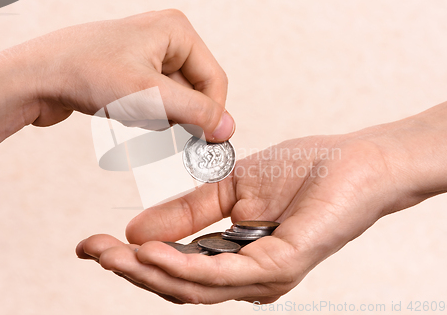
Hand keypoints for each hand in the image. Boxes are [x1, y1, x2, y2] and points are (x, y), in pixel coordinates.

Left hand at [0, 9, 233, 182]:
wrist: (34, 77)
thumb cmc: (87, 73)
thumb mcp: (149, 96)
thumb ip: (195, 112)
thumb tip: (228, 128)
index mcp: (177, 30)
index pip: (214, 79)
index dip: (211, 114)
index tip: (205, 143)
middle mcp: (166, 37)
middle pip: (194, 91)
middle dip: (174, 113)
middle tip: (148, 118)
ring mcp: (147, 54)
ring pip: (174, 101)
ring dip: (155, 116)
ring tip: (125, 109)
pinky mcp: (132, 71)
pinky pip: (154, 102)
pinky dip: (142, 114)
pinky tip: (117, 108)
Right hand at [77, 95, 446, 303]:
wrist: (355, 160)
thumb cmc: (302, 171)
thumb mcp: (229, 188)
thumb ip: (186, 212)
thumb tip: (136, 230)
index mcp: (233, 257)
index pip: (173, 267)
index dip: (130, 259)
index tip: (91, 243)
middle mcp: (246, 277)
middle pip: (177, 285)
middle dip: (130, 269)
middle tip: (92, 250)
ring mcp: (264, 277)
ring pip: (194, 287)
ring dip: (148, 271)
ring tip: (112, 253)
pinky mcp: (281, 267)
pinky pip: (224, 274)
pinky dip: (184, 265)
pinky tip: (154, 253)